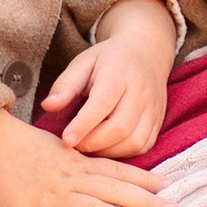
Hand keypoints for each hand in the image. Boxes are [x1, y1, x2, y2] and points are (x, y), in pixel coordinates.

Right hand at [0, 106, 170, 206]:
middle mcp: (71, 177)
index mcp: (76, 161)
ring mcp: (54, 196)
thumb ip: (79, 161)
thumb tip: (100, 172)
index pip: (117, 170)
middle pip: (115, 189)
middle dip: (146, 201)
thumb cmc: (20, 146)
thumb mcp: (56, 148)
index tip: (169, 185)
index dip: (144, 179)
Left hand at [41, 0, 180, 156]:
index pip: (102, 104)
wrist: (147, 52)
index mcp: (118, 74)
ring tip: (89, 147)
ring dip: (108, 151)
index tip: (66, 140)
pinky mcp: (158, 121)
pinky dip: (123, 153)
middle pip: (120, 127)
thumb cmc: (109, 59)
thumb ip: (66, 85)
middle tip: (73, 144)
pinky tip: (107, 148)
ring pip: (135, 141)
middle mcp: (140, 92)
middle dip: (93, 142)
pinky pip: (143, 146)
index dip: (84, 125)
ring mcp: (153, 108)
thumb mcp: (83, 63)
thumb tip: (48, 106)